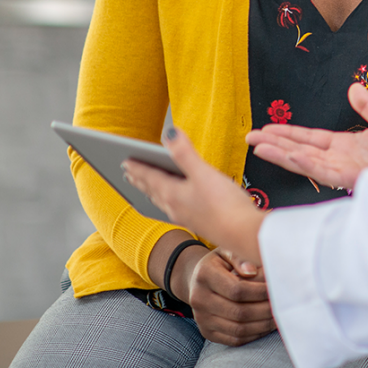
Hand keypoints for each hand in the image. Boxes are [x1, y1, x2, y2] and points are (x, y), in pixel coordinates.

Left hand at [123, 128, 263, 265]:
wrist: (243, 234)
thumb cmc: (224, 205)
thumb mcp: (203, 173)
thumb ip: (185, 153)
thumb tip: (169, 133)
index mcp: (172, 194)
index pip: (149, 177)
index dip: (137, 167)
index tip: (124, 161)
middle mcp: (175, 207)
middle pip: (152, 190)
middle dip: (140, 180)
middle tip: (128, 174)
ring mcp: (186, 217)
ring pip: (162, 201)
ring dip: (152, 192)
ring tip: (146, 187)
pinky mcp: (199, 223)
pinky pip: (175, 209)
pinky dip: (167, 201)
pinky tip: (175, 203)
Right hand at [179, 247, 274, 345]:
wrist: (198, 280)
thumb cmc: (221, 263)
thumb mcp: (227, 252)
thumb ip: (240, 258)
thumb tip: (253, 271)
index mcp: (204, 275)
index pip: (237, 289)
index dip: (260, 291)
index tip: (277, 288)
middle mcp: (198, 299)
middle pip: (238, 312)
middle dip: (265, 309)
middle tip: (284, 304)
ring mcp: (201, 319)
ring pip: (238, 329)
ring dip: (263, 324)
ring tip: (279, 315)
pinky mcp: (207, 333)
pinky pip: (235, 339)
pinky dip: (255, 334)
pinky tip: (267, 325)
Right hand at [247, 83, 367, 190]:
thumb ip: (367, 107)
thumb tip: (353, 87)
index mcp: (345, 147)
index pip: (309, 139)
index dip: (287, 133)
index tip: (266, 129)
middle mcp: (338, 160)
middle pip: (299, 149)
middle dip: (274, 143)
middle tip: (249, 137)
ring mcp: (341, 170)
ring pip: (303, 160)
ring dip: (280, 153)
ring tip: (257, 146)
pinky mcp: (348, 179)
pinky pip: (320, 170)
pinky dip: (302, 163)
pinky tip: (286, 155)